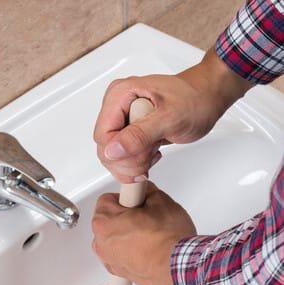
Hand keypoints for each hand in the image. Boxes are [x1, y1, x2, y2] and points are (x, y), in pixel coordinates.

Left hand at [92, 182, 196, 284]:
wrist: (178, 269)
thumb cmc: (168, 240)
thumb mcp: (161, 201)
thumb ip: (147, 192)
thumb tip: (146, 193)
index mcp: (104, 221)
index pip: (108, 199)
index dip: (128, 198)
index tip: (138, 201)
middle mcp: (100, 242)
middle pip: (109, 220)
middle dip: (126, 217)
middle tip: (147, 218)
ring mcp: (108, 259)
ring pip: (114, 239)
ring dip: (127, 235)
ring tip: (150, 235)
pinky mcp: (118, 272)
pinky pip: (120, 255)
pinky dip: (130, 252)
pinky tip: (147, 249)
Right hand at [93, 47, 253, 182]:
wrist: (207, 98)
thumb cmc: (195, 100)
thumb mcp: (170, 118)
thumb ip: (139, 135)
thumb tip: (112, 150)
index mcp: (120, 95)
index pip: (103, 136)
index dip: (120, 154)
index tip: (143, 155)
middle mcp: (116, 106)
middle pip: (105, 150)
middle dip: (129, 160)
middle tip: (152, 152)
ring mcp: (121, 119)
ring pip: (112, 157)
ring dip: (135, 163)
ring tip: (155, 149)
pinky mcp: (127, 132)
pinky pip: (121, 157)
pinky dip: (137, 163)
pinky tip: (152, 152)